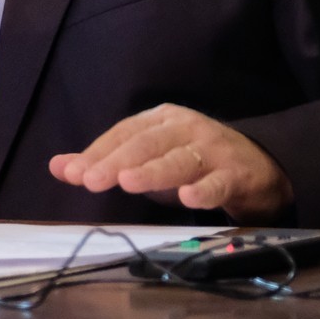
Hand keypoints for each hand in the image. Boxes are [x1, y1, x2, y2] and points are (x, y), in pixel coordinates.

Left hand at [48, 103, 293, 222]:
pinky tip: (188, 198)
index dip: (98, 152)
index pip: (123, 133)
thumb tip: (58, 167)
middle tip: (90, 180)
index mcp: (160, 120)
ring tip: (128, 182)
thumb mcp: (148, 162)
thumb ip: (105, 164)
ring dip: (153, 171)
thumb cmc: (193, 164)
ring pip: (179, 159)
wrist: (260, 168)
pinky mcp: (236, 173)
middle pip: (146, 144)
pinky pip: (218, 182)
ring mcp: (212, 149)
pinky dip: (203, 189)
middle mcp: (185, 128)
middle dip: (116, 161)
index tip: (73, 173)